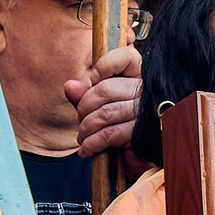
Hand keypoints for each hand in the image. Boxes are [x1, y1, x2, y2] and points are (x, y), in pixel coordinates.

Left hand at [67, 45, 141, 159]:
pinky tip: (87, 148)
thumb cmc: (124, 127)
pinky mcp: (141, 133)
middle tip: (81, 120)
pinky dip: (92, 143)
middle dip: (84, 107)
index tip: (93, 78)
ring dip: (86, 128)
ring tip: (82, 137)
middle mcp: (146, 92)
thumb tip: (69, 86)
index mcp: (140, 77)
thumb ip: (87, 95)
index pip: (127, 57)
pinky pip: (109, 134)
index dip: (106, 64)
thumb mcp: (104, 107)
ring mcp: (145, 112)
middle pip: (105, 89)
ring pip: (105, 113)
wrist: (144, 157)